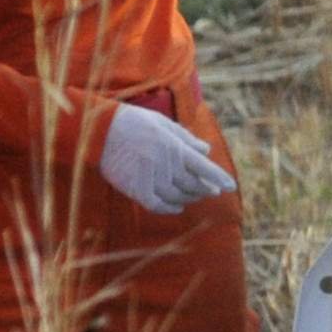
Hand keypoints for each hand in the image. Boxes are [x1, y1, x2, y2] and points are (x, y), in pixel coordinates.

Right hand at [99, 104, 237, 214]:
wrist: (100, 129)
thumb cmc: (134, 122)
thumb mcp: (163, 124)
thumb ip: (186, 138)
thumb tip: (207, 150)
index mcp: (174, 147)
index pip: (203, 166)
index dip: (218, 177)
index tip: (230, 186)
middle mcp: (165, 164)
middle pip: (193, 184)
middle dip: (205, 189)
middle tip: (212, 191)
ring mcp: (150, 178)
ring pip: (177, 196)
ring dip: (189, 198)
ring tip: (194, 197)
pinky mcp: (135, 188)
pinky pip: (157, 205)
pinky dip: (169, 209)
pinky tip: (176, 208)